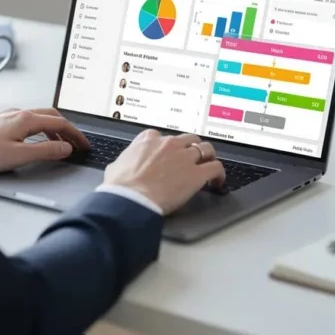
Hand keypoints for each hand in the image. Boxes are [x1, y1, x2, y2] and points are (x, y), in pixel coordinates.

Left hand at [0, 109, 89, 172]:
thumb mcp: (19, 156)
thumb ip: (45, 152)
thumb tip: (66, 148)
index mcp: (26, 119)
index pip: (60, 124)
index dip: (76, 135)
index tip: (84, 144)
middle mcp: (19, 113)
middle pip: (52, 116)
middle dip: (67, 129)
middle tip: (76, 142)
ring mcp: (8, 115)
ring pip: (39, 117)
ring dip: (53, 129)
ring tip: (59, 144)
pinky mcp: (0, 121)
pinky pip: (27, 121)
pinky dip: (39, 129)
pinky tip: (34, 139)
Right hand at [104, 130, 225, 214]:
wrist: (130, 199)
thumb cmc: (120, 187)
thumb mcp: (116, 167)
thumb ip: (124, 161)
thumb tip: (120, 167)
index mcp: (148, 140)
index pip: (163, 136)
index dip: (168, 146)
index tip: (169, 153)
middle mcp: (168, 144)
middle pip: (188, 139)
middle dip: (191, 148)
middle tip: (192, 158)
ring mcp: (184, 158)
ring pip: (206, 148)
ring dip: (208, 157)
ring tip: (209, 165)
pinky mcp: (196, 174)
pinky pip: (216, 168)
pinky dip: (219, 174)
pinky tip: (218, 181)